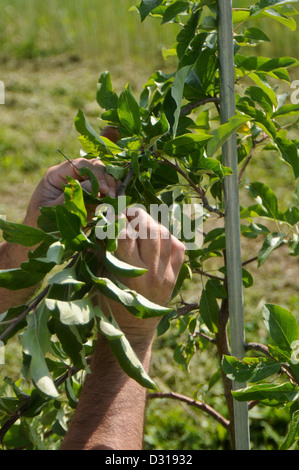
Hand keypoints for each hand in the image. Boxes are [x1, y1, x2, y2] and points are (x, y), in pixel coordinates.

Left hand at [23, 158, 117, 226]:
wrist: (40, 240)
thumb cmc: (41, 225)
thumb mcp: (53, 211)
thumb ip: (71, 197)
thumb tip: (94, 186)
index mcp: (56, 175)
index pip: (80, 164)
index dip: (95, 173)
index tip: (104, 190)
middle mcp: (70, 177)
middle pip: (95, 167)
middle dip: (107, 180)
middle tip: (113, 197)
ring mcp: (82, 187)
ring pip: (103, 178)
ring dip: (113, 188)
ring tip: (116, 204)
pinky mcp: (90, 198)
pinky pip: (105, 193)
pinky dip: (113, 199)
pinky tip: (116, 209)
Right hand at [101, 207, 184, 335]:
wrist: (132, 331)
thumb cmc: (109, 304)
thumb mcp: (100, 278)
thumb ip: (102, 251)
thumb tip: (102, 223)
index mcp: (127, 274)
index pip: (126, 235)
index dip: (118, 220)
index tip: (112, 217)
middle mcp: (149, 272)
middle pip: (149, 231)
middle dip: (137, 215)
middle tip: (127, 214)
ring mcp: (165, 274)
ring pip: (164, 235)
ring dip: (152, 222)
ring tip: (140, 221)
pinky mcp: (174, 277)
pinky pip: (178, 248)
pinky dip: (168, 236)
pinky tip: (156, 236)